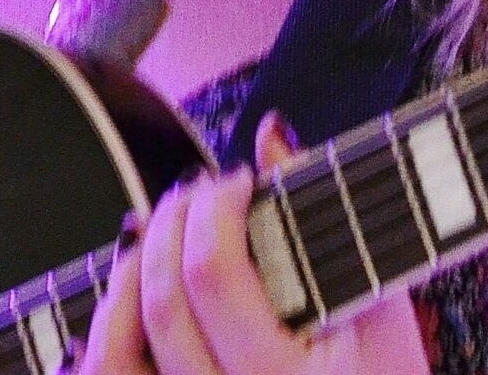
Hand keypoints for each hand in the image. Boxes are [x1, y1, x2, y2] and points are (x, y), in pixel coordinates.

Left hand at [74, 115, 428, 374]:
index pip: (215, 275)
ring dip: (127, 279)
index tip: (237, 182)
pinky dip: (103, 335)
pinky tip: (125, 300)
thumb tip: (272, 135)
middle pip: (161, 304)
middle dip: (170, 226)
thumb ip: (333, 226)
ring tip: (157, 239)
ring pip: (115, 354)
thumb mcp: (384, 313)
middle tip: (197, 193)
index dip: (214, 210)